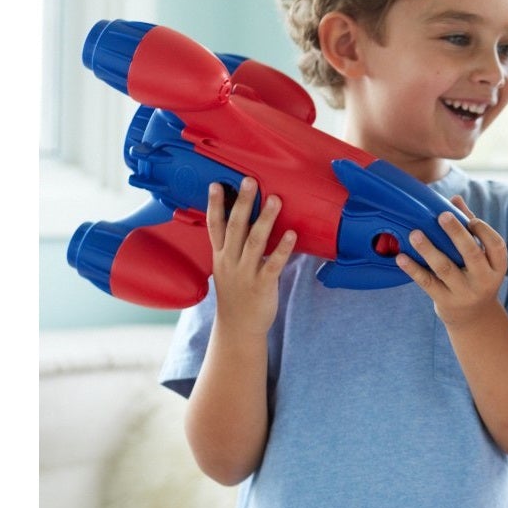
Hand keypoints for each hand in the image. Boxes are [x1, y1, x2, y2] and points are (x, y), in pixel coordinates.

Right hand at [206, 178, 294, 336]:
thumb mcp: (228, 267)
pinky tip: (292, 233)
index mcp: (221, 256)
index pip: (214, 226)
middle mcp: (231, 261)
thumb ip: (234, 245)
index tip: (217, 184)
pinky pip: (274, 264)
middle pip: (235, 227)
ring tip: (276, 199)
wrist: (239, 327)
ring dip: (265, 219)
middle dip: (242, 203)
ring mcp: (246, 273)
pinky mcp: (262, 285)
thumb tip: (247, 220)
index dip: (215, 205)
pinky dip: (283, 248)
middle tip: (249, 180)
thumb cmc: (237, 292)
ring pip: (255, 242)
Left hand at [395, 198, 507, 327]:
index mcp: (497, 267)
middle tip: (442, 215)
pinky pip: (427, 283)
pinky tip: (401, 257)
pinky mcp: (445, 301)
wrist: (473, 317)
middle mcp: (483, 280)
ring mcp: (464, 292)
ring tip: (415, 233)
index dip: (484, 230)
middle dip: (456, 233)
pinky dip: (413, 269)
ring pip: (445, 268)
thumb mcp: (481, 257)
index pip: (496, 245)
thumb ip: (470, 228)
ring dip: (428, 249)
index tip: (470, 220)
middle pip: (471, 254)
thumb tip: (454, 199)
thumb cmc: (475, 275)